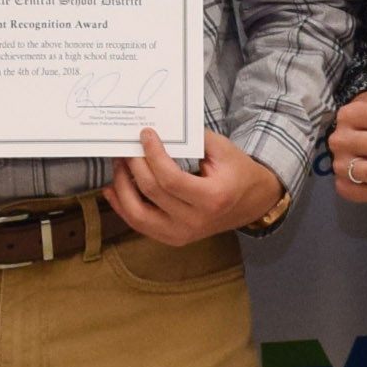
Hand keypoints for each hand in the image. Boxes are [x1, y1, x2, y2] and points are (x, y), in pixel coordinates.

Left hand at [108, 129, 282, 243]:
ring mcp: (183, 234)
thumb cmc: (237, 172)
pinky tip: (114, 189)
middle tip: (127, 147)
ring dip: (122, 188)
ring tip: (119, 165)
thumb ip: (192, 138)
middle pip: (152, 193)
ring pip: (138, 215)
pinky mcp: (174, 238)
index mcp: (213, 198)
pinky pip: (140, 225)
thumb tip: (158, 128)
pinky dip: (123, 207)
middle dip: (134, 166)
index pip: (171, 179)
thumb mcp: (223, 149)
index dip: (153, 155)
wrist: (252, 202)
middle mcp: (196, 221)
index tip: (145, 134)